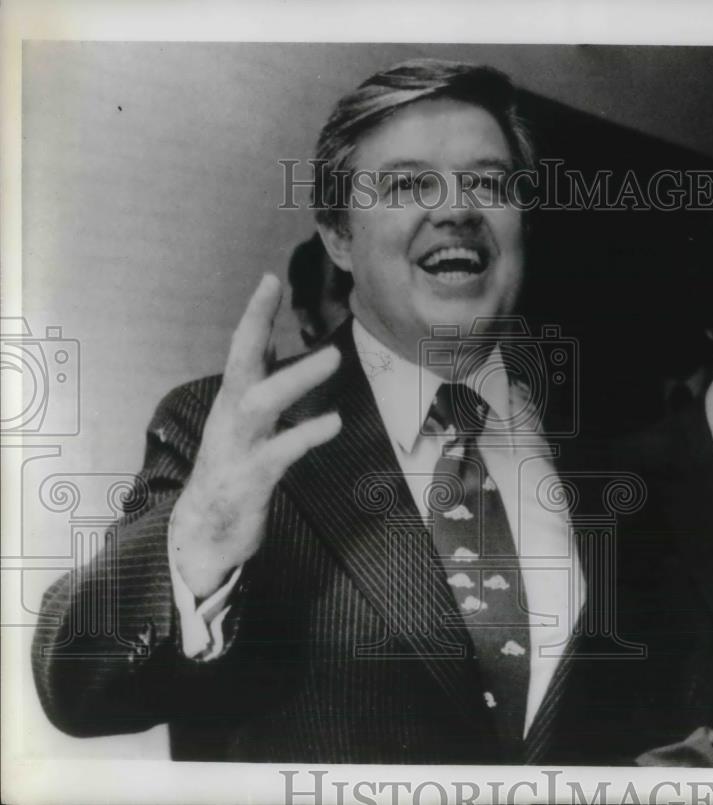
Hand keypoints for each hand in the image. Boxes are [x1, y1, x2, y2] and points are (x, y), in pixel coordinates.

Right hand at [171, 274, 341, 597]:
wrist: (203, 534)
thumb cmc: (232, 469)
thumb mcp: (244, 421)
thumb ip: (258, 382)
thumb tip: (274, 342)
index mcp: (232, 402)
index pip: (242, 349)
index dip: (255, 314)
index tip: (269, 278)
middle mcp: (230, 417)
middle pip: (241, 362)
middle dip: (255, 323)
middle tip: (276, 286)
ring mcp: (238, 447)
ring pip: (261, 403)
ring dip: (296, 377)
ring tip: (333, 357)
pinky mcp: (250, 479)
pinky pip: (280, 452)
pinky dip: (306, 434)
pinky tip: (333, 422)